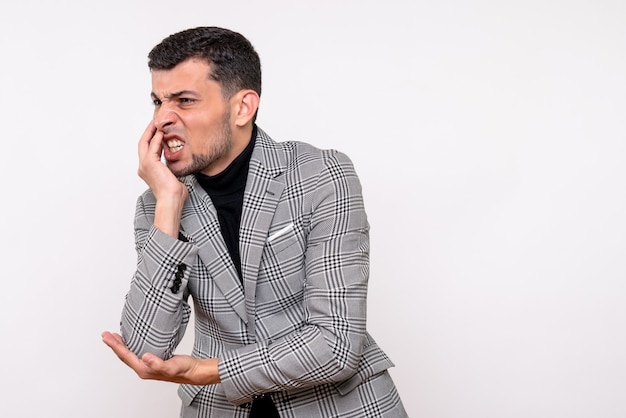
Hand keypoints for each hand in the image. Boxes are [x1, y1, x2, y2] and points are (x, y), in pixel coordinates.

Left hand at [101, 331, 219, 384]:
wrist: (193, 371)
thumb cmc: (184, 369)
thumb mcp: (172, 366)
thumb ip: (158, 364)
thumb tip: (145, 357)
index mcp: (145, 369)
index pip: (126, 356)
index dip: (115, 346)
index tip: (107, 337)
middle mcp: (144, 368)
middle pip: (124, 355)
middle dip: (114, 345)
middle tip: (105, 335)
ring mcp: (148, 365)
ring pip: (129, 354)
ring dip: (120, 345)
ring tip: (114, 337)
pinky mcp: (152, 360)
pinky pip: (136, 353)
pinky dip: (130, 345)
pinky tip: (131, 341)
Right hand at [137, 121, 187, 201]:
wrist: (171, 200)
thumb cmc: (174, 194)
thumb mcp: (173, 178)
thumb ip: (171, 170)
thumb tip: (176, 167)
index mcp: (147, 170)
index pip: (147, 150)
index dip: (151, 139)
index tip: (157, 130)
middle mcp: (143, 167)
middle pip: (143, 143)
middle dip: (148, 131)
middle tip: (155, 121)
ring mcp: (145, 165)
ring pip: (145, 142)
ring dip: (151, 131)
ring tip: (157, 122)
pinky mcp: (150, 164)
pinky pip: (153, 147)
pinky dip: (157, 138)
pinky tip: (162, 132)